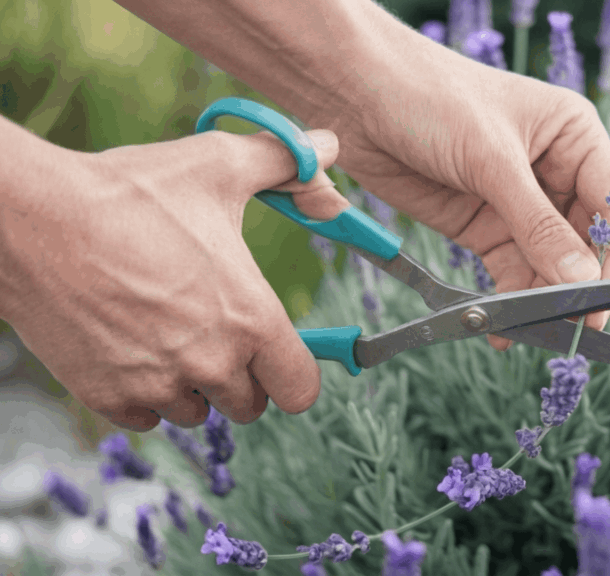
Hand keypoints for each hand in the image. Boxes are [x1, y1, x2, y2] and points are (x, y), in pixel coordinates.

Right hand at [0, 128, 344, 431]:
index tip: (279, 356)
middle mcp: (211, 363)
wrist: (33, 219)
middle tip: (216, 332)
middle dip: (241, 377)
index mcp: (251, 319)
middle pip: (249, 405)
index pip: (300, 390)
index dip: (294, 374)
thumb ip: (288, 163)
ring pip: (197, 413)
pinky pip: (145, 418)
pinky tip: (130, 346)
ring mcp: (157, 385)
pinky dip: (144, 393)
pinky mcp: (108, 397)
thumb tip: (331, 148)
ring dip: (192, 386)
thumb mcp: (219, 165)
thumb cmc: (132, 192)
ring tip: (168, 333)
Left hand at [312, 25, 609, 350]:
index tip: (603, 299)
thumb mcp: (490, 158)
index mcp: (574, 137)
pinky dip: (509, 300)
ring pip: (548, 264)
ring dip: (541, 300)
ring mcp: (518, 203)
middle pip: (584, 242)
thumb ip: (537, 224)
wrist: (354, 93)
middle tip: (568, 326)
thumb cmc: (429, 95)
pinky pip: (510, 272)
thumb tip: (581, 281)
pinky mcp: (483, 227)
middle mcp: (554, 172)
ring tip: (530, 331)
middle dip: (577, 284)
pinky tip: (503, 326)